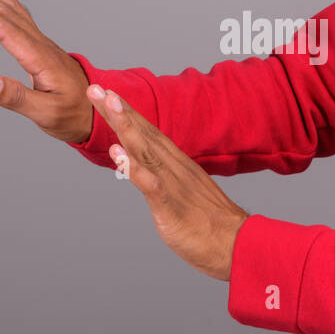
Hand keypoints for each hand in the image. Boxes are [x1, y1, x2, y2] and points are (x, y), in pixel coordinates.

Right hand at [0, 0, 94, 141]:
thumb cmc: (72, 114)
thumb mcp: (46, 114)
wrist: (96, 110)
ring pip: (9, 7)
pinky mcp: (36, 43)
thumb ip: (16, 98)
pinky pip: (14, 14)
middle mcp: (40, 43)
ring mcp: (39, 40)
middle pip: (5, 10)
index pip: (6, 30)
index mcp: (41, 58)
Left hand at [89, 84, 248, 280]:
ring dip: (127, 126)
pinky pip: (152, 185)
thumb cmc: (209, 223)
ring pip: (146, 150)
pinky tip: (119, 154)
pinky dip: (134, 168)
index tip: (106, 94)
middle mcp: (174, 168)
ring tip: (109, 103)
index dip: (126, 113)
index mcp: (176, 165)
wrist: (238, 245)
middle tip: (96, 88)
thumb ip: (157, 175)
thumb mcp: (181, 192)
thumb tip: (130, 158)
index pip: (147, 133)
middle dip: (118, 111)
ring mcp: (174, 185)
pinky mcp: (173, 207)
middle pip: (143, 134)